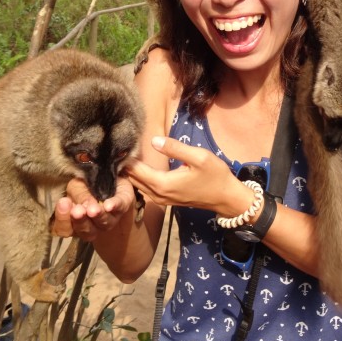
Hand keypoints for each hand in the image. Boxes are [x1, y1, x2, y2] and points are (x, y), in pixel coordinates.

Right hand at [50, 176, 137, 240]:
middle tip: (78, 211)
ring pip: (104, 223)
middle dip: (81, 221)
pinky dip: (115, 205)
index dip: (63, 219)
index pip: (64, 229)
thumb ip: (75, 196)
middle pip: (85, 230)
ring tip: (93, 210)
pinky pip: (120, 206)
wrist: (111, 180)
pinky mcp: (124, 204)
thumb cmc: (87, 186)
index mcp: (75, 221)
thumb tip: (75, 204)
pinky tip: (109, 205)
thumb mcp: (75, 187)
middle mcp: (93, 226)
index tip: (63, 203)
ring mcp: (110, 218)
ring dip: (98, 216)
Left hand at [127, 136, 249, 217]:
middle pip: (133, 180)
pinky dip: (138, 179)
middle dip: (124, 166)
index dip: (126, 158)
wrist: (226, 198)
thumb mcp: (199, 157)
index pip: (137, 171)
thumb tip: (153, 140)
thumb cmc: (215, 175)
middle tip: (115, 148)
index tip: (116, 145)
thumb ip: (175, 148)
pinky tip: (136, 168)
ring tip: (122, 156)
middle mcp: (159, 195)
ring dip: (130, 173)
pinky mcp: (165, 200)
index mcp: (164, 184)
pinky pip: (145, 190)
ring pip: (138, 186)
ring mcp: (161, 200)